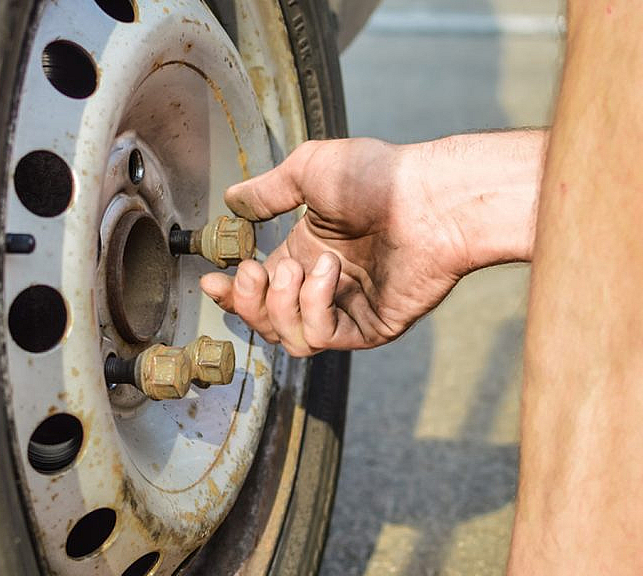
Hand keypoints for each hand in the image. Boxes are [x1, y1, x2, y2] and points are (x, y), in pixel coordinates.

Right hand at [200, 133, 540, 355]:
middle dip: (248, 301)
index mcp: (306, 255)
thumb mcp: (308, 169)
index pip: (257, 290)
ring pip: (288, 337)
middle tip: (255, 270)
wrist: (430, 197)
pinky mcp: (369, 328)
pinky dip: (313, 308)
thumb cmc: (379, 176)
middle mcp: (323, 287)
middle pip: (265, 320)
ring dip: (281, 303)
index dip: (231, 292)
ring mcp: (346, 310)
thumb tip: (232, 199)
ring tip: (301, 267)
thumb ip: (267, 190)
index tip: (212, 279)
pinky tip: (327, 274)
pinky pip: (321, 337)